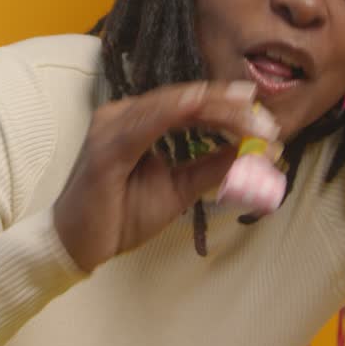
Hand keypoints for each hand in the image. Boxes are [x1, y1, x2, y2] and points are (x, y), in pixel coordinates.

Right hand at [52, 80, 278, 272]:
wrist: (77, 245)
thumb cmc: (120, 216)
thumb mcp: (178, 190)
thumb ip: (210, 167)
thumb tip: (253, 153)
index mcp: (138, 121)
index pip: (188, 106)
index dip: (226, 106)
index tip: (263, 114)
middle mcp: (122, 114)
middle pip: (184, 100)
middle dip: (228, 107)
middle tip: (266, 118)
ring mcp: (111, 125)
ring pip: (171, 105)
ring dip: (214, 111)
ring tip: (250, 121)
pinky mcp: (106, 146)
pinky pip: (144, 122)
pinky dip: (175, 111)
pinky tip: (201, 107)